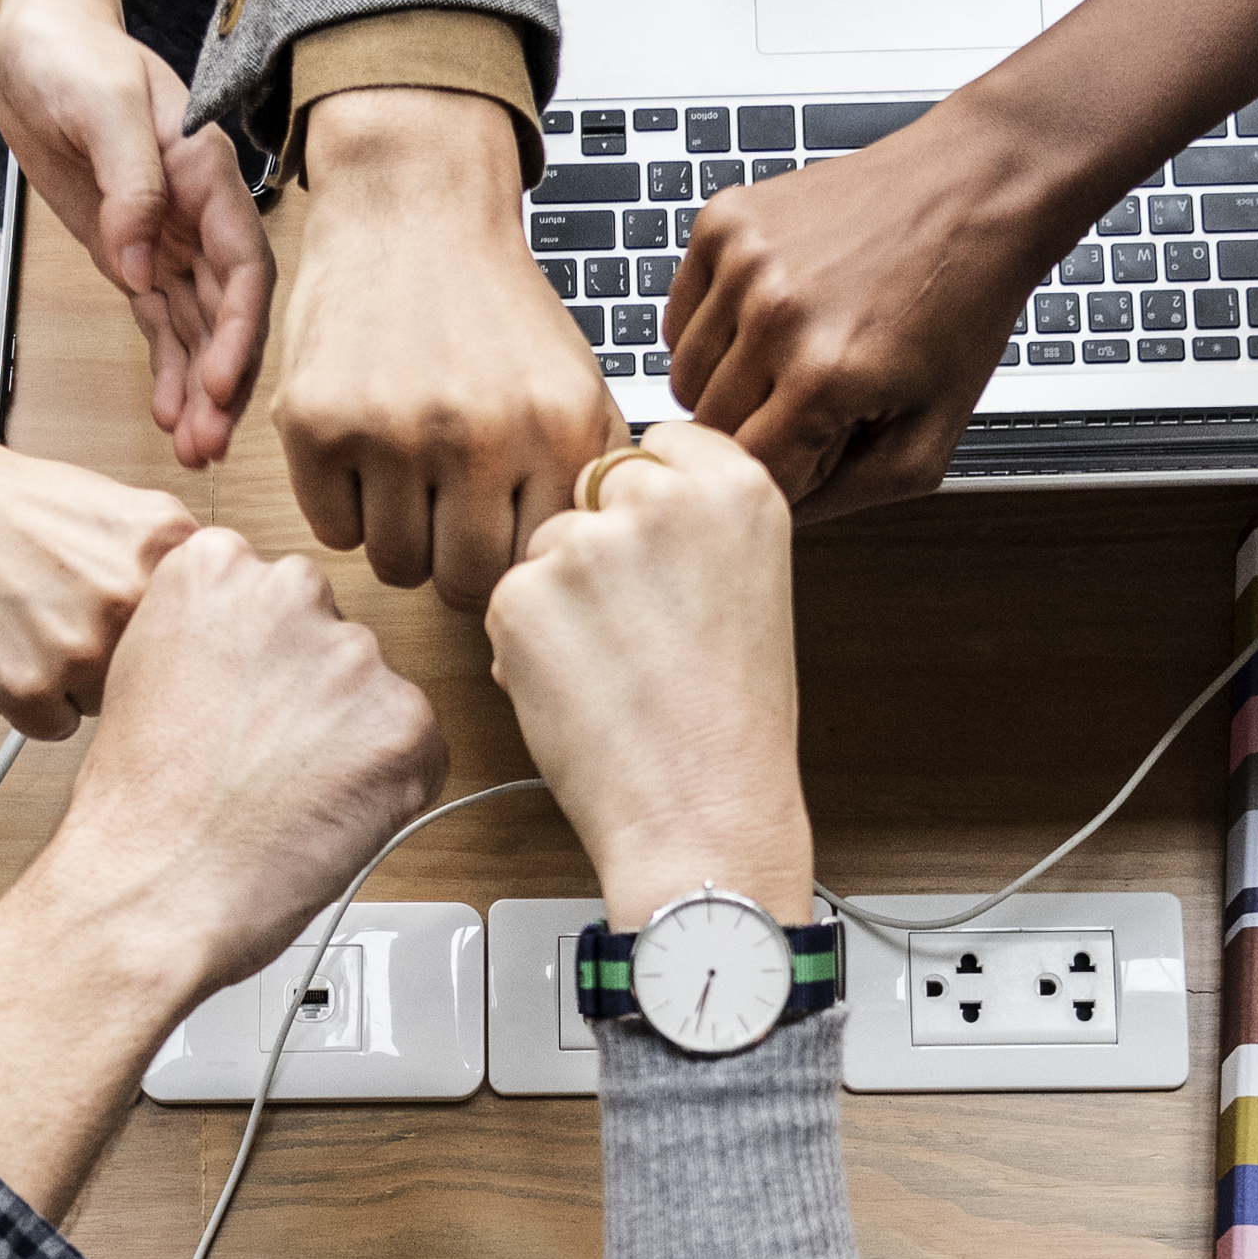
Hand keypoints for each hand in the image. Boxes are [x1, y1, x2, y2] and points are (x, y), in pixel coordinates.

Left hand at [0, 0, 268, 465]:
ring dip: (199, 390)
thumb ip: (131, 184)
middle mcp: (199, 214)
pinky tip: (171, 417)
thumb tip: (138, 261)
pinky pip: (160, 323)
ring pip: (197, 328)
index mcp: (206, 173)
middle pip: (228, 312)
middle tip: (209, 443)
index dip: (240, 329)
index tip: (220, 382)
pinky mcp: (134, 254)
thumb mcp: (103, 106)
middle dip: (225, 380)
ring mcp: (168, 239)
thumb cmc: (74, 57)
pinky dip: (168, 369)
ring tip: (193, 451)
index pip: (244, 263)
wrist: (37, 44)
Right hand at [0, 428, 196, 738]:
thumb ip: (173, 568)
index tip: (141, 629)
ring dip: (75, 682)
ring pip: (107, 706)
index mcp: (170, 547)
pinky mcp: (28, 689)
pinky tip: (7, 646)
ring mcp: (82, 648)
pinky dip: (30, 701)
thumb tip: (218, 630)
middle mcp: (133, 597)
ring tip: (32, 622)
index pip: (204, 632)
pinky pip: (54, 727)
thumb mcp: (122, 510)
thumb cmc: (13, 502)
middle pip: (159, 675)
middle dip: (121, 659)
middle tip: (69, 617)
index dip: (167, 635)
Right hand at [24, 526, 451, 993]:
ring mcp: (354, 656)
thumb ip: (213, 632)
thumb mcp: (145, 670)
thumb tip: (263, 647)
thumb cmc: (138, 804)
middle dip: (310, 691)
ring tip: (284, 795)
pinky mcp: (405, 722)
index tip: (238, 700)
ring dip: (349, 739)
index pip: (272, 592)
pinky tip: (322, 815)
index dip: (258, 661)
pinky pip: (416, 748)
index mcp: (215, 565)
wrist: (155, 888)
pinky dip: (386, 787)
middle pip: (328, 633)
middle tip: (263, 755)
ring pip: (372, 693)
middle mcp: (290, 591)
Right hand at [270, 88, 625, 606]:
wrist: (414, 208)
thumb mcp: (575, 382)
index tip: (502, 539)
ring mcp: (390, 430)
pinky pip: (332, 531)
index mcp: (557, 428)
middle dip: (456, 562)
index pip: (538, 567)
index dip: (516, 562)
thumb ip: (588, 476)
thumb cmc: (495, 307)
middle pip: (463, 582)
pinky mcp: (316, 422)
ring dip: (400, 537)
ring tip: (409, 480)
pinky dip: (346, 508)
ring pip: (394, 565)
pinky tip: (365, 456)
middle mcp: (478, 433)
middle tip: (450, 519)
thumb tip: (588, 569)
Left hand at [482, 424, 810, 924]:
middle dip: (599, 549)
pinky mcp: (523, 594)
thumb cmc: (731, 723)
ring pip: (545, 548)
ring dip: (559, 600)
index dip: (648, 508)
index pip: (657, 448)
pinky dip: (527, 646)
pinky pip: (508, 601)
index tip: (660, 555)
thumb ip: (695, 525)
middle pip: (593, 491)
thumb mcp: (749, 587)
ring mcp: (587, 543)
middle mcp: (662, 497)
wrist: (704, 810)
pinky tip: (581, 692)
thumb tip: (626, 497)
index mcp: (737, 486)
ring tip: (617, 672)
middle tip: (639, 631)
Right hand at [664, 113, 1059, 520]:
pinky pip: (679, 317)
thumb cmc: (962, 304)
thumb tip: (775, 517)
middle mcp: (772, 314)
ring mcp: (741, 261)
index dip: (787, 474)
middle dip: (757, 429)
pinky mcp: (723, 222)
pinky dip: (715, 329)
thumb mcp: (932, 437)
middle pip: (708, 429)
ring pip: (683, 376)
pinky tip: (773, 314)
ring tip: (795, 353)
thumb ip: (847, 497)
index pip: (749, 475)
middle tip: (816, 400)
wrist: (975, 188)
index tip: (821, 449)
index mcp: (824, 377)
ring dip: (730, 382)